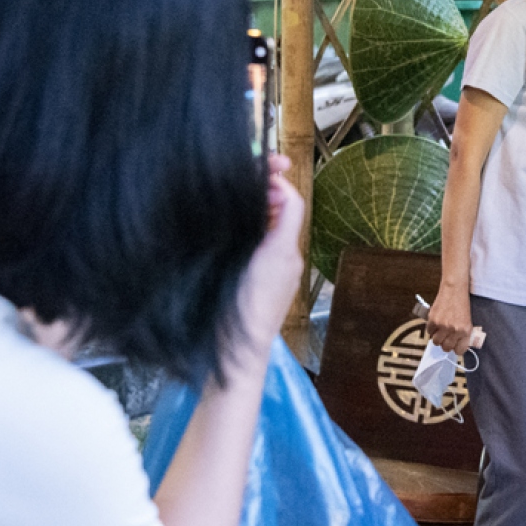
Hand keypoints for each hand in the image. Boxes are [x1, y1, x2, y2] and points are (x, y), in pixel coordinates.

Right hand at [235, 155, 305, 354]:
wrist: (237, 352)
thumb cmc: (240, 308)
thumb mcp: (253, 256)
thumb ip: (268, 222)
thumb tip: (273, 190)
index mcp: (284, 249)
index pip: (292, 202)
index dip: (277, 184)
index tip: (257, 174)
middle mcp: (288, 259)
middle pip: (283, 215)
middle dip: (266, 199)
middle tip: (242, 189)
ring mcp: (281, 275)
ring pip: (274, 233)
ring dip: (259, 217)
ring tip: (235, 210)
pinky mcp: (270, 287)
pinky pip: (267, 252)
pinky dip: (255, 239)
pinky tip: (233, 239)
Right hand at [426, 281, 474, 354]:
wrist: (454, 290)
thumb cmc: (462, 305)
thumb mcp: (467, 321)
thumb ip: (462, 335)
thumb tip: (456, 346)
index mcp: (465, 331)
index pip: (459, 351)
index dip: (456, 348)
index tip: (454, 344)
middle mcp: (454, 330)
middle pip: (446, 348)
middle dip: (445, 344)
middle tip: (445, 337)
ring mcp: (443, 326)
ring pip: (436, 342)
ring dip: (437, 338)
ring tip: (440, 331)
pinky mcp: (433, 320)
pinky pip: (429, 332)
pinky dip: (431, 329)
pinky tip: (436, 323)